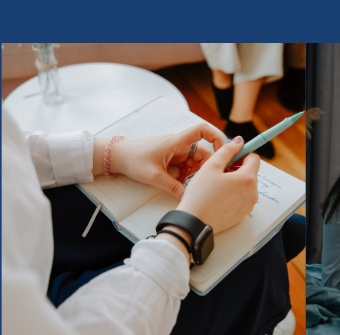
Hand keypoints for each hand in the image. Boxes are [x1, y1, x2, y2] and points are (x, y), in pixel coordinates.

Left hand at [107, 123, 226, 198]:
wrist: (117, 157)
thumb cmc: (133, 159)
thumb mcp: (154, 176)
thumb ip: (173, 187)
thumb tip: (188, 198)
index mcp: (176, 141)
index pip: (202, 130)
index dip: (216, 137)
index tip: (222, 152)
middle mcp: (178, 145)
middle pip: (202, 152)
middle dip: (204, 168)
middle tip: (199, 182)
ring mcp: (175, 152)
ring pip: (194, 162)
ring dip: (194, 174)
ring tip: (187, 186)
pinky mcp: (171, 160)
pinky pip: (185, 167)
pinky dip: (185, 176)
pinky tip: (179, 185)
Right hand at [175, 136, 260, 232]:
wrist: (194, 223)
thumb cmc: (201, 194)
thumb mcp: (211, 166)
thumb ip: (227, 150)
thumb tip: (239, 141)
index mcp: (248, 179)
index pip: (254, 158)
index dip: (242, 154)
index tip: (230, 156)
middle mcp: (253, 193)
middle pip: (250, 172)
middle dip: (237, 168)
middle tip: (219, 170)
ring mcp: (248, 205)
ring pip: (245, 186)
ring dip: (235, 181)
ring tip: (216, 184)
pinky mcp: (242, 215)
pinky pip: (241, 198)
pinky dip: (233, 193)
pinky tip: (218, 196)